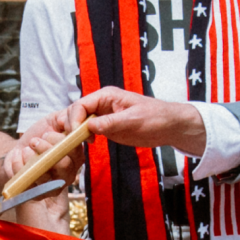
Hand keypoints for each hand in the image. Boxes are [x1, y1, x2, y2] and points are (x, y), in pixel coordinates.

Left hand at [0, 120, 69, 185]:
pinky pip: (26, 181)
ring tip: (26, 148)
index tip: (47, 133)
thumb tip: (70, 121)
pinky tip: (19, 157)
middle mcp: (68, 174)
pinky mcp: (36, 194)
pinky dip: (18, 164)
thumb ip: (66, 116)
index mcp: (76, 157)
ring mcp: (52, 186)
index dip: (59, 140)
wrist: (19, 150)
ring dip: (30, 156)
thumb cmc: (40, 136)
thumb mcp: (53, 120)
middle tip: (35, 141)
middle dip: (45, 148)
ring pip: (44, 173)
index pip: (75, 152)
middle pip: (63, 165)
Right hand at [55, 88, 207, 153]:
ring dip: (75, 132)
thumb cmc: (155, 117)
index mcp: (106, 96)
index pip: (80, 104)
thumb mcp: (133, 120)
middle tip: (76, 141)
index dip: (74, 118)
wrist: (168, 126)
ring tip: (79, 144)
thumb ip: (111, 122)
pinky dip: (83, 137)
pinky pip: (88, 130)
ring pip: (79, 122)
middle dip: (71, 125)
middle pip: (75, 112)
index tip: (76, 134)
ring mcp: (102, 116)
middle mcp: (101, 104)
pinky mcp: (106, 127)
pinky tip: (87, 144)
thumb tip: (89, 126)